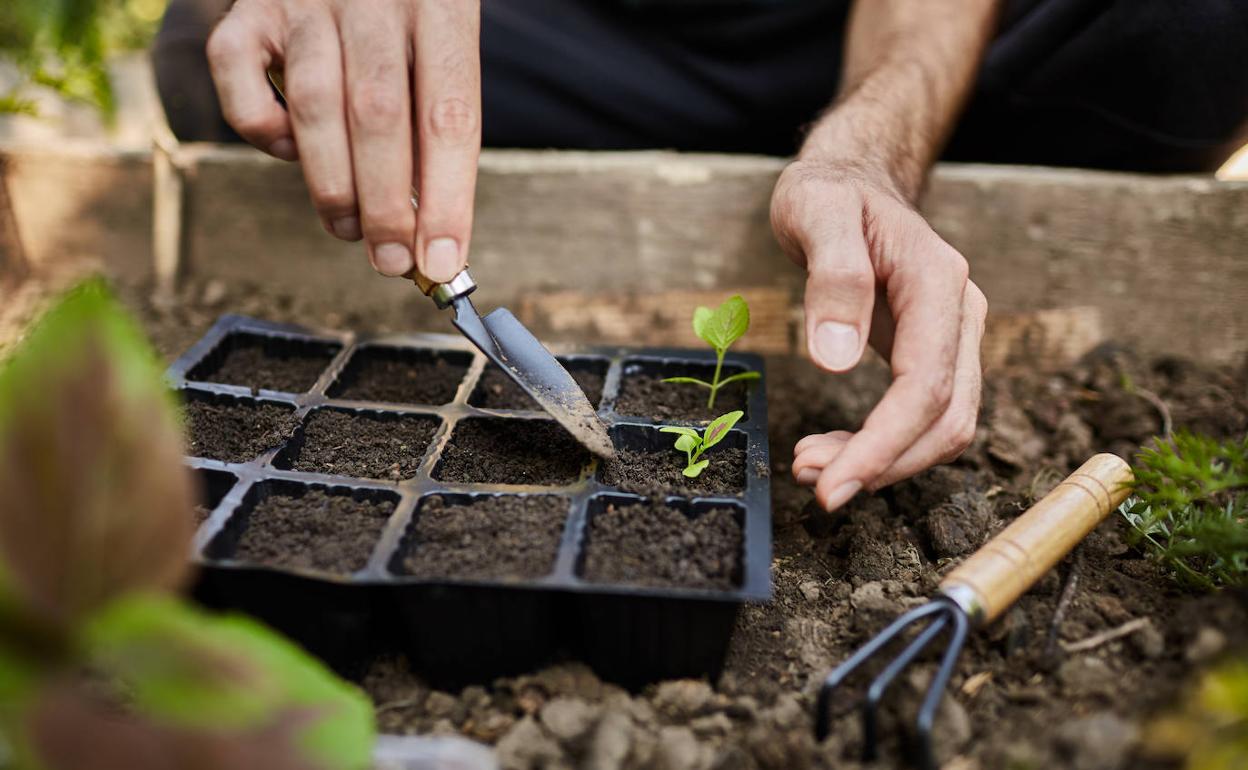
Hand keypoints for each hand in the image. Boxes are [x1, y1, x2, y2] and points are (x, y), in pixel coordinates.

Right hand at [207, 0, 479, 280]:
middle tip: (391, 261)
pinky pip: (240, 78)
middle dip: (386, 207)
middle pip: (380, 116)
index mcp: (441, 4)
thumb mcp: (441, 41)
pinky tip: (290, 150)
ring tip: (349, 229)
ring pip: (314, 105)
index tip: (443, 262)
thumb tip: (430, 228)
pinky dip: (265, 129)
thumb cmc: (404, 6)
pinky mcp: (249, 7)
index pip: (450, 117)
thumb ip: (432, 118)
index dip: (448, 199)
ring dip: (332, 186)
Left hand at [771, 159, 986, 510]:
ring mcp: (953, 334)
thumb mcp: (814, 213)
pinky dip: (883, 444)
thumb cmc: (829, 192)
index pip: (925, 385)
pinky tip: (833, 449)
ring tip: (811, 466)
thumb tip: (836, 361)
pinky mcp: (932, 351)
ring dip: (883, 461)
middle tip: (814, 485)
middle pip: (945, 418)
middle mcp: (960, 313)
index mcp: (937, 282)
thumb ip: (832, 278)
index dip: (883, 446)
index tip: (831, 484)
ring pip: (942, 426)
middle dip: (882, 463)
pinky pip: (923, 414)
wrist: (851, 178)